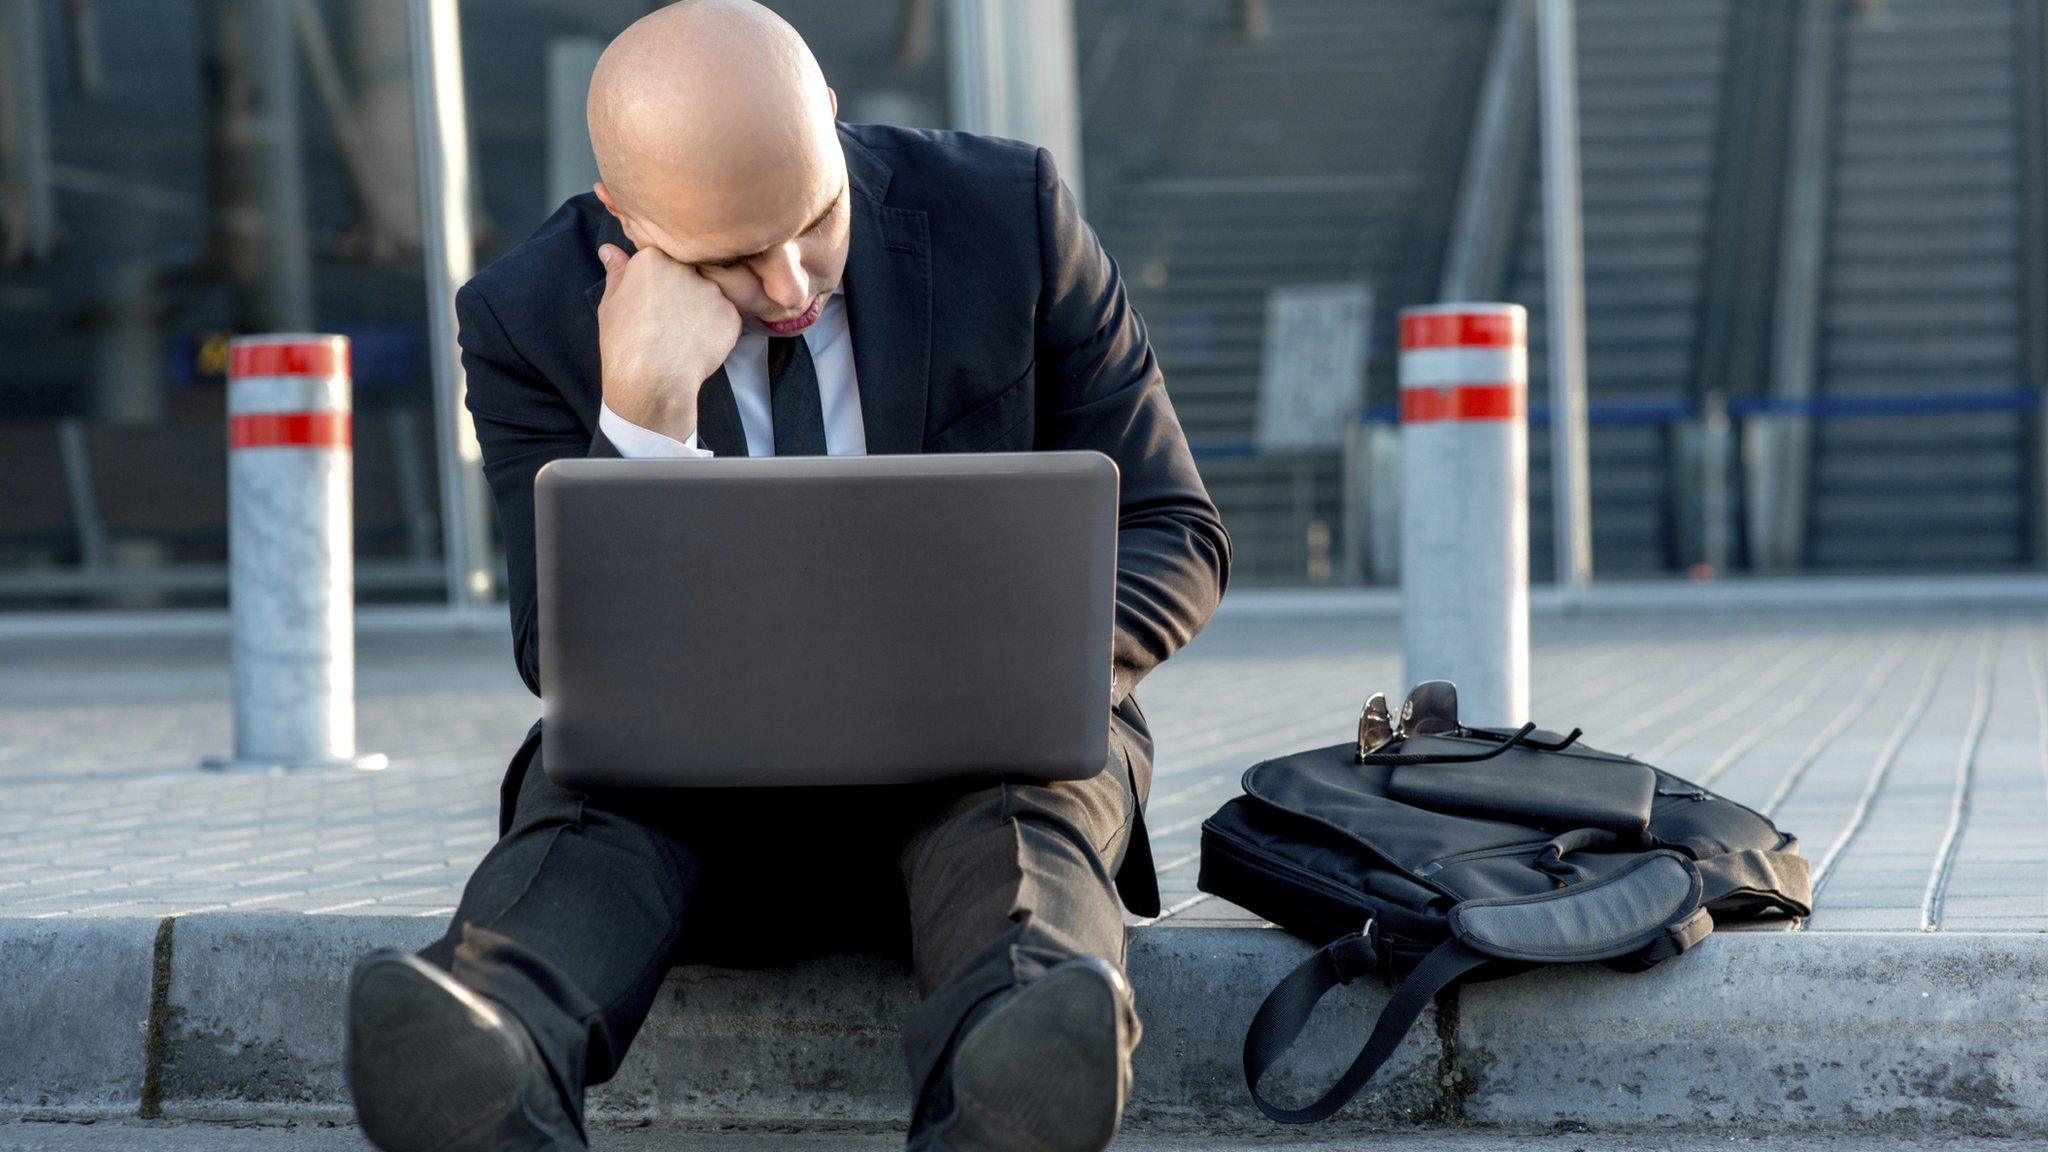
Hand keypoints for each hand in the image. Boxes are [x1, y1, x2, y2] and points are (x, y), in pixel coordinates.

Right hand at [594, 242, 741, 441]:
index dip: (657, 283)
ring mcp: (711, 289)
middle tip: (668, 320)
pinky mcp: (730, 313)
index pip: (661, 259)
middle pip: (688, 271)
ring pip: (709, 292)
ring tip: (683, 334)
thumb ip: (617, 273)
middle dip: (681, 291)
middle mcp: (685, 267)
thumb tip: (609, 250)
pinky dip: (715, 328)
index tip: (651, 302)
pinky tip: (697, 343)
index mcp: (652, 258)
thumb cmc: (624, 344)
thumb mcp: (611, 304)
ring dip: (700, 308)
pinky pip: (725, 314)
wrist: (652, 380)